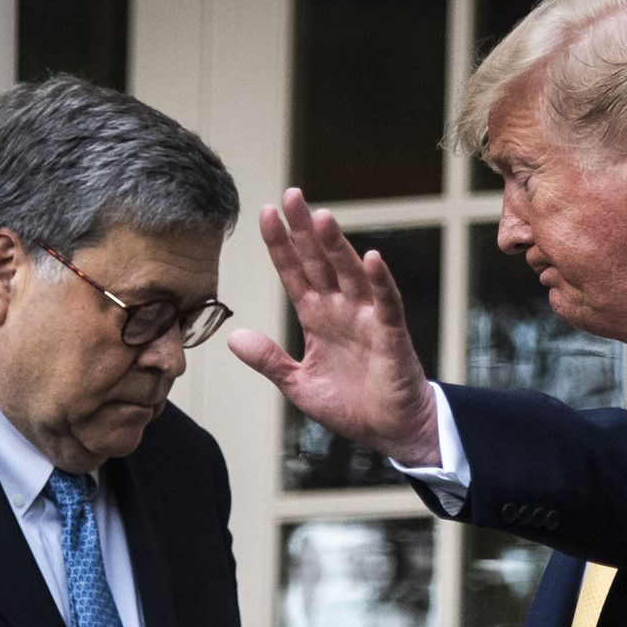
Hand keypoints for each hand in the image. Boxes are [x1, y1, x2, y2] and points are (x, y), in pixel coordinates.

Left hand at [229, 188, 440, 465]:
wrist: (391, 431)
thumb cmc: (351, 406)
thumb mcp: (298, 385)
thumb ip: (269, 360)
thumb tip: (234, 337)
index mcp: (317, 318)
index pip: (294, 273)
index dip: (281, 245)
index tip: (266, 214)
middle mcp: (341, 310)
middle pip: (320, 262)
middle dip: (305, 230)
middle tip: (291, 195)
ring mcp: (367, 318)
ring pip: (349, 274)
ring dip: (337, 246)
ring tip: (322, 218)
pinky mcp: (391, 335)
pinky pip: (386, 303)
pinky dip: (379, 282)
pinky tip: (372, 259)